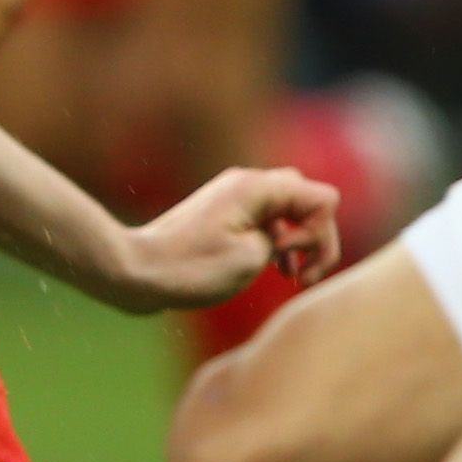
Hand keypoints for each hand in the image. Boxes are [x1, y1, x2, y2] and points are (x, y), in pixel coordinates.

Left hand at [102, 164, 342, 312]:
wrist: (138, 271)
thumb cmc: (192, 268)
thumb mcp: (252, 257)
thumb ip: (288, 237)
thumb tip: (294, 230)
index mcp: (257, 187)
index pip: (323, 198)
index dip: (319, 234)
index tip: (286, 256)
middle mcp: (248, 183)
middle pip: (308, 199)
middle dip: (316, 237)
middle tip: (303, 274)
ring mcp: (235, 196)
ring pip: (290, 210)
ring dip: (301, 242)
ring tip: (294, 278)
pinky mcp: (226, 213)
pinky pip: (269, 219)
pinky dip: (281, 243)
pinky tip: (278, 270)